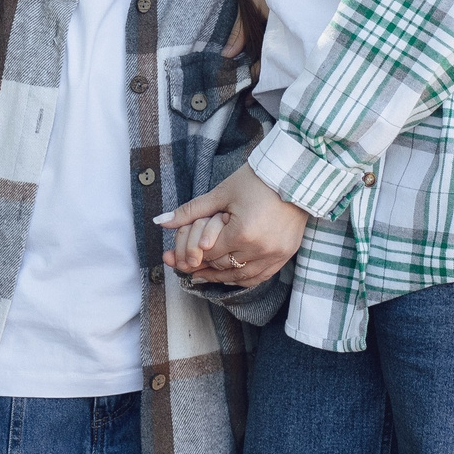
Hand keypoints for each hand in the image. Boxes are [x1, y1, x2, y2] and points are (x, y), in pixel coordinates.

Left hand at [155, 163, 309, 287]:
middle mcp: (259, 248)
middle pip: (223, 266)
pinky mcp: (285, 255)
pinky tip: (230, 274)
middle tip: (187, 266)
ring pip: (240, 275)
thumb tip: (160, 222)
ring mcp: (275, 254)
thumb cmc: (256, 181)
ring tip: (204, 273)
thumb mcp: (221, 194)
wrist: (294, 176)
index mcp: (242, 232)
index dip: (191, 255)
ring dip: (222, 276)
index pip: (208, 253)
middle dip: (204, 266)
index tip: (177, 256)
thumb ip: (190, 212)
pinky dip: (243, 277)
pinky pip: (260, 276)